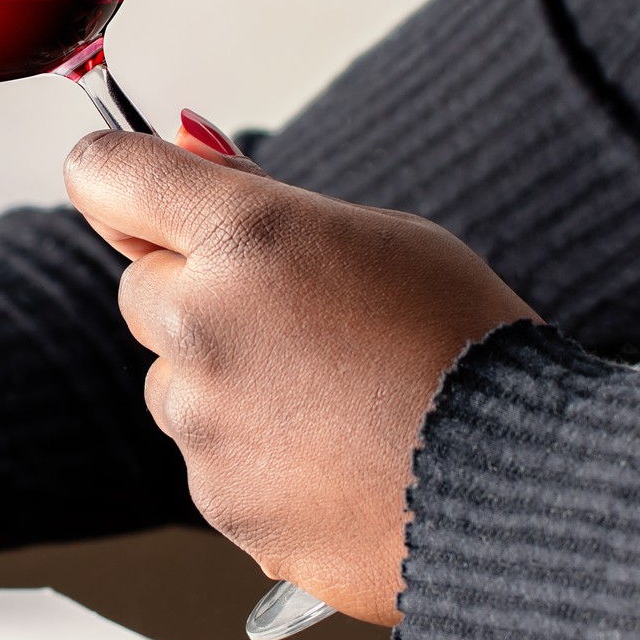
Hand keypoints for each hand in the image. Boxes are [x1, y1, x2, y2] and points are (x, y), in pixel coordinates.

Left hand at [63, 113, 539, 624]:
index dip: (118, 179)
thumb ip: (261, 196)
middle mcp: (204, 324)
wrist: (530, 491)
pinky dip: (255, 460)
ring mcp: (205, 422)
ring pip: (176, 386)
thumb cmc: (470, 349)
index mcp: (246, 238)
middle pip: (143, 290)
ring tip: (339, 403)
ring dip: (226, 387)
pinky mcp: (220, 500)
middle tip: (301, 323)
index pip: (109, 171)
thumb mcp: (383, 235)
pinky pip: (211, 462)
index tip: (129, 190)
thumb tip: (183, 139)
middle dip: (197, 299)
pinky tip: (338, 458)